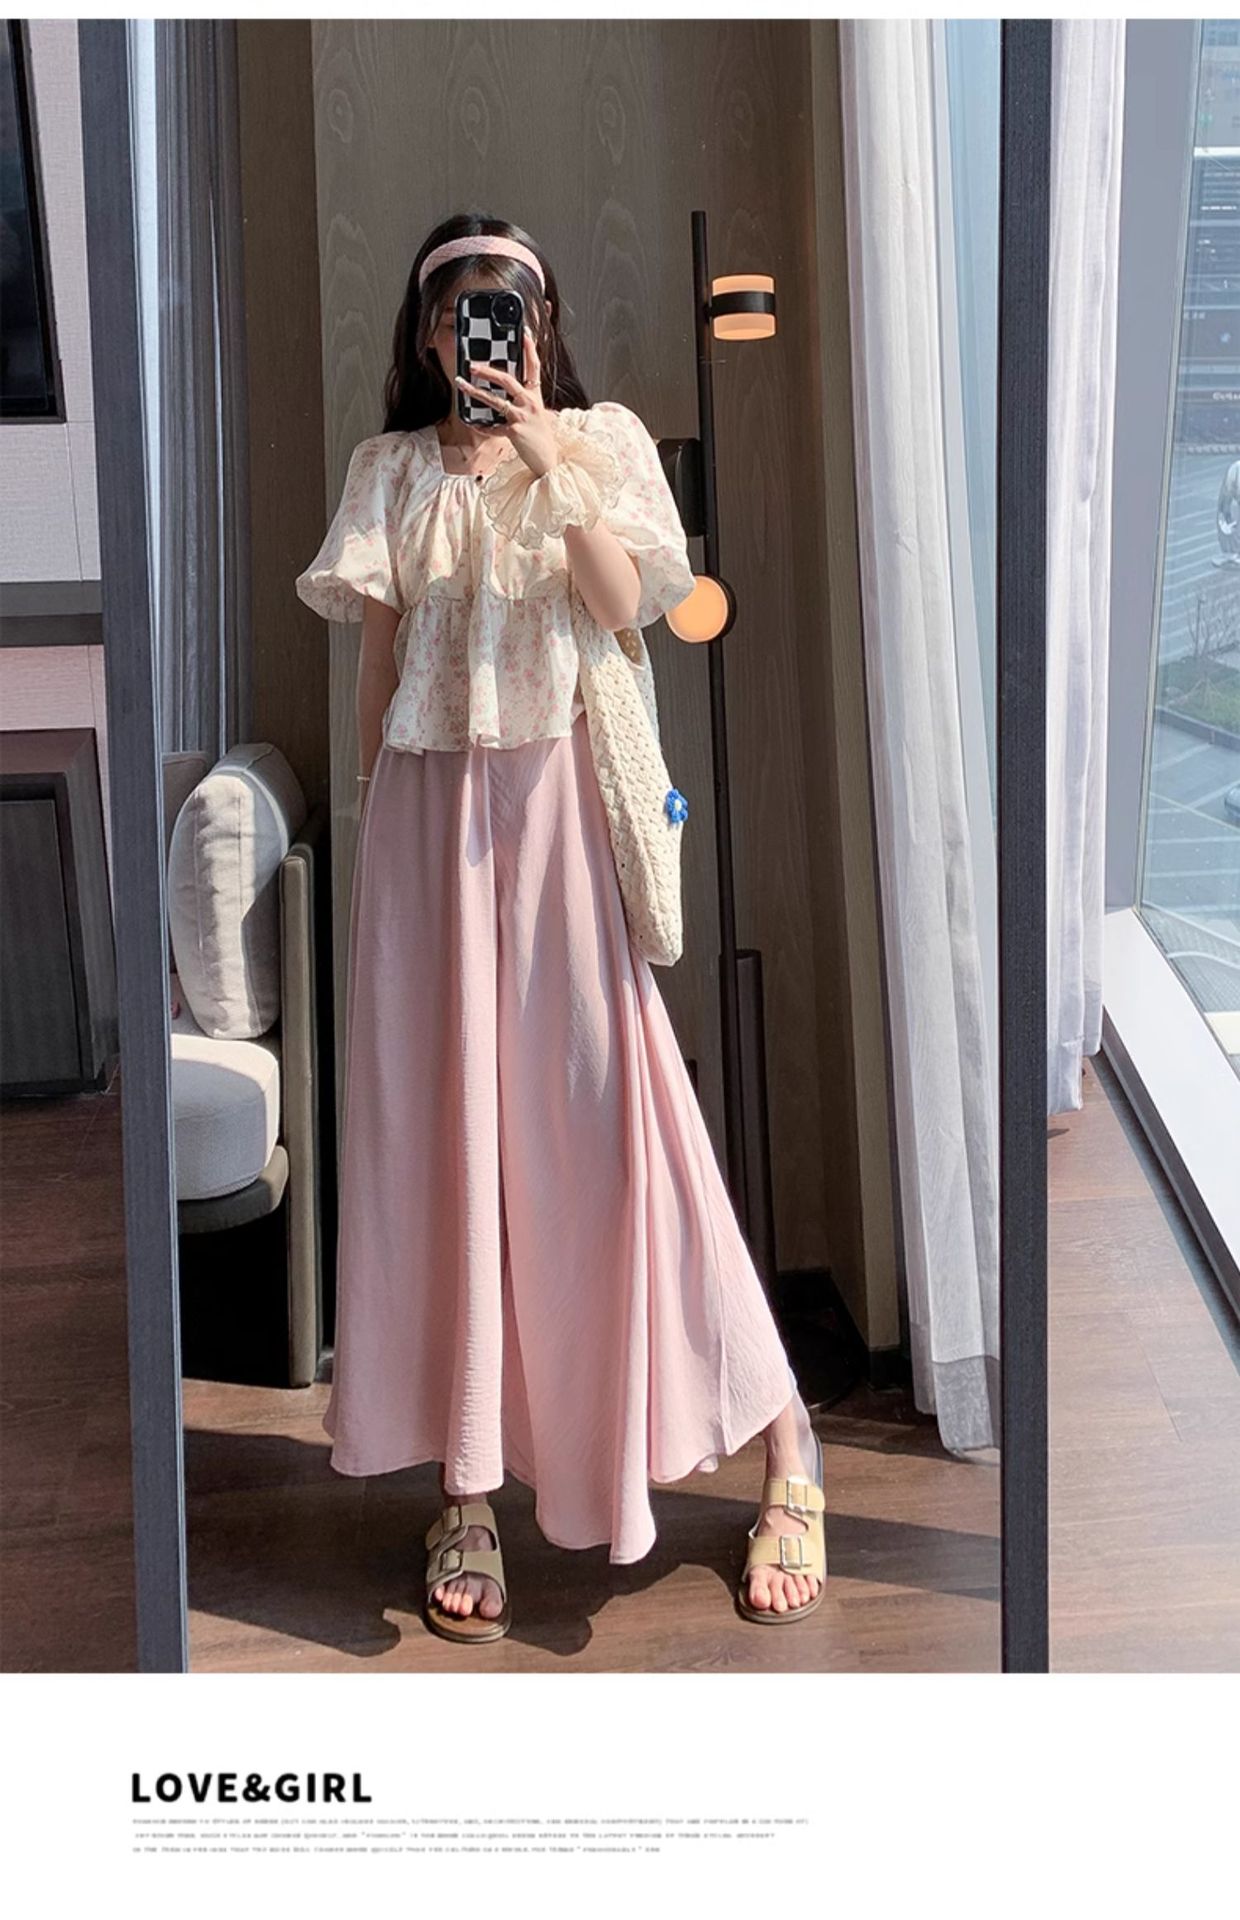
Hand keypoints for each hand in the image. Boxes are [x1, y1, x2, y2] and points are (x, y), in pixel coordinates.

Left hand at [454, 329, 560, 478]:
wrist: (548, 461)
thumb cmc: (540, 438)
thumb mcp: (535, 414)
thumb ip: (521, 401)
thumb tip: (502, 393)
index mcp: (535, 396)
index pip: (534, 367)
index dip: (530, 349)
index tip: (524, 333)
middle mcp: (529, 403)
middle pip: (507, 380)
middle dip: (488, 371)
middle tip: (472, 365)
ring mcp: (521, 416)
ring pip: (494, 400)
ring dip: (475, 391)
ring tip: (461, 384)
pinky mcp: (514, 431)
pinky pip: (492, 427)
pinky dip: (481, 426)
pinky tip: (471, 423)